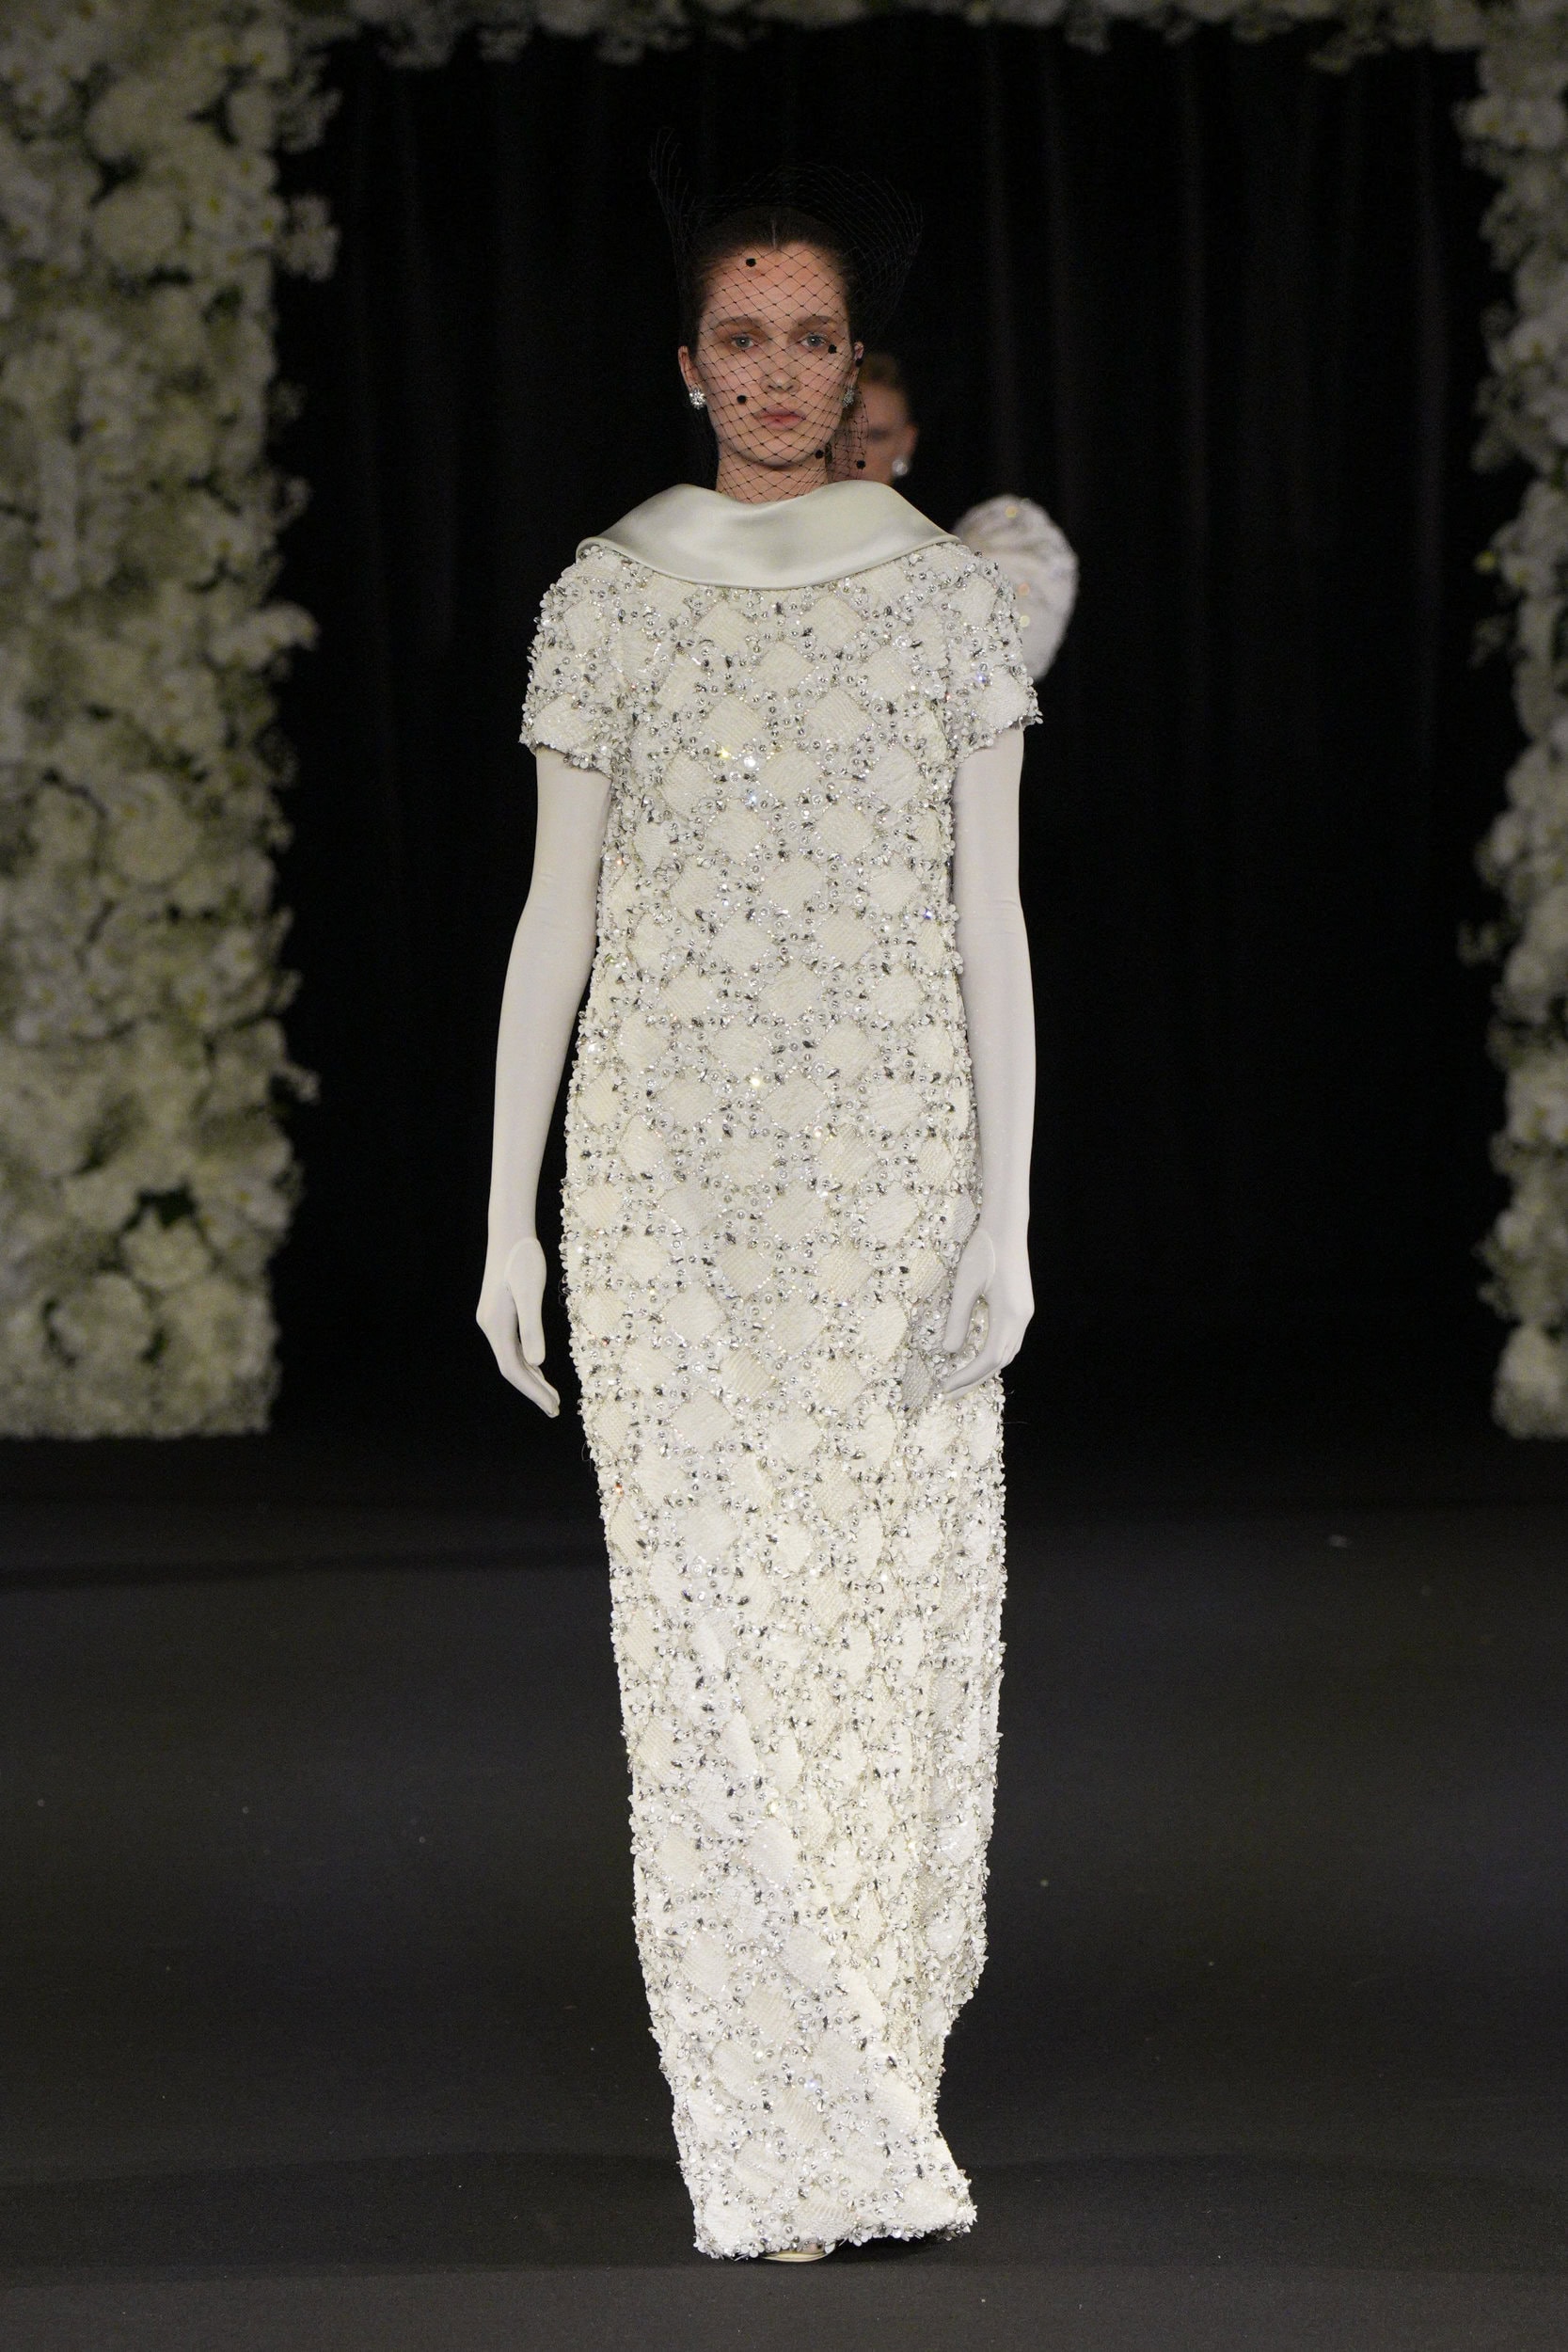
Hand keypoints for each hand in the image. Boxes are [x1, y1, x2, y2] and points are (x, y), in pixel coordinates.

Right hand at [476, 1236, 559, 1416]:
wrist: (510, 1233)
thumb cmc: (524, 1259)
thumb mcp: (532, 1292)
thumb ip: (533, 1327)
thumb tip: (538, 1363)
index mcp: (497, 1326)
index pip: (514, 1370)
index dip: (533, 1391)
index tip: (553, 1406)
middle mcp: (490, 1327)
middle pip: (512, 1368)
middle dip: (534, 1390)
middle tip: (556, 1409)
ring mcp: (493, 1320)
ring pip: (512, 1358)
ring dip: (531, 1378)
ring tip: (551, 1395)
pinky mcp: (499, 1312)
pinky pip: (512, 1345)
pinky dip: (526, 1361)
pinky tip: (538, 1366)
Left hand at [939, 1225, 1032, 1398]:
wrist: (1006, 1227)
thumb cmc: (983, 1251)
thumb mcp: (965, 1285)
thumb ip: (958, 1318)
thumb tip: (948, 1352)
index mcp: (1009, 1315)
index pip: (989, 1358)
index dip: (967, 1376)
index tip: (945, 1386)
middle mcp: (1021, 1318)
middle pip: (1000, 1361)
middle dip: (974, 1379)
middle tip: (948, 1394)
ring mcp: (1024, 1312)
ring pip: (1007, 1352)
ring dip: (985, 1370)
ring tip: (961, 1381)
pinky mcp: (1022, 1306)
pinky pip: (1009, 1340)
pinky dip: (993, 1355)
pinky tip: (978, 1357)